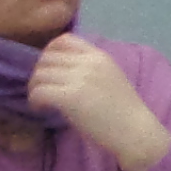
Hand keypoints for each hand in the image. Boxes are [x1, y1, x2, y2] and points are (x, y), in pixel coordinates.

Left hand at [26, 39, 168, 170]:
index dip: (49, 52)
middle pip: (46, 58)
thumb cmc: (124, 110)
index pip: (64, 40)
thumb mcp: (111, 77)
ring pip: (39, 75)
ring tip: (40, 101)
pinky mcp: (70, 97)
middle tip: (42, 89)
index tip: (50, 68)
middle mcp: (89, 63)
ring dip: (34, 88)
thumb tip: (62, 70)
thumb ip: (90, 69)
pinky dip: (35, 101)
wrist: (136, 131)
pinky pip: (39, 92)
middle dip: (39, 73)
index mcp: (100, 56)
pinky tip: (41, 109)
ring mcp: (80, 79)